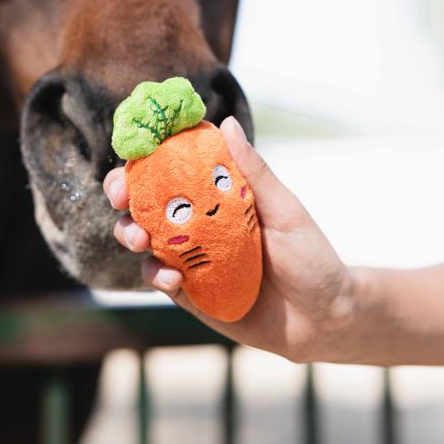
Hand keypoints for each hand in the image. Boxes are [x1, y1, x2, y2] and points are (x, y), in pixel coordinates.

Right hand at [103, 117, 353, 361]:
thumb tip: (226, 123)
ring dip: (130, 233)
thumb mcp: (285, 210)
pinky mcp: (191, 293)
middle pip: (145, 199)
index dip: (146, 155)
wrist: (324, 320)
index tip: (133, 152)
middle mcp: (197, 221)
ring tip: (138, 238)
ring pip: (143, 238)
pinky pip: (161, 279)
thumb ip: (254, 171)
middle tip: (120, 196)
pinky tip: (172, 278)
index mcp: (217, 193)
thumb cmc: (311, 256)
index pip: (173, 166)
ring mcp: (191, 257)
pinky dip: (157, 275)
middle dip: (122, 193)